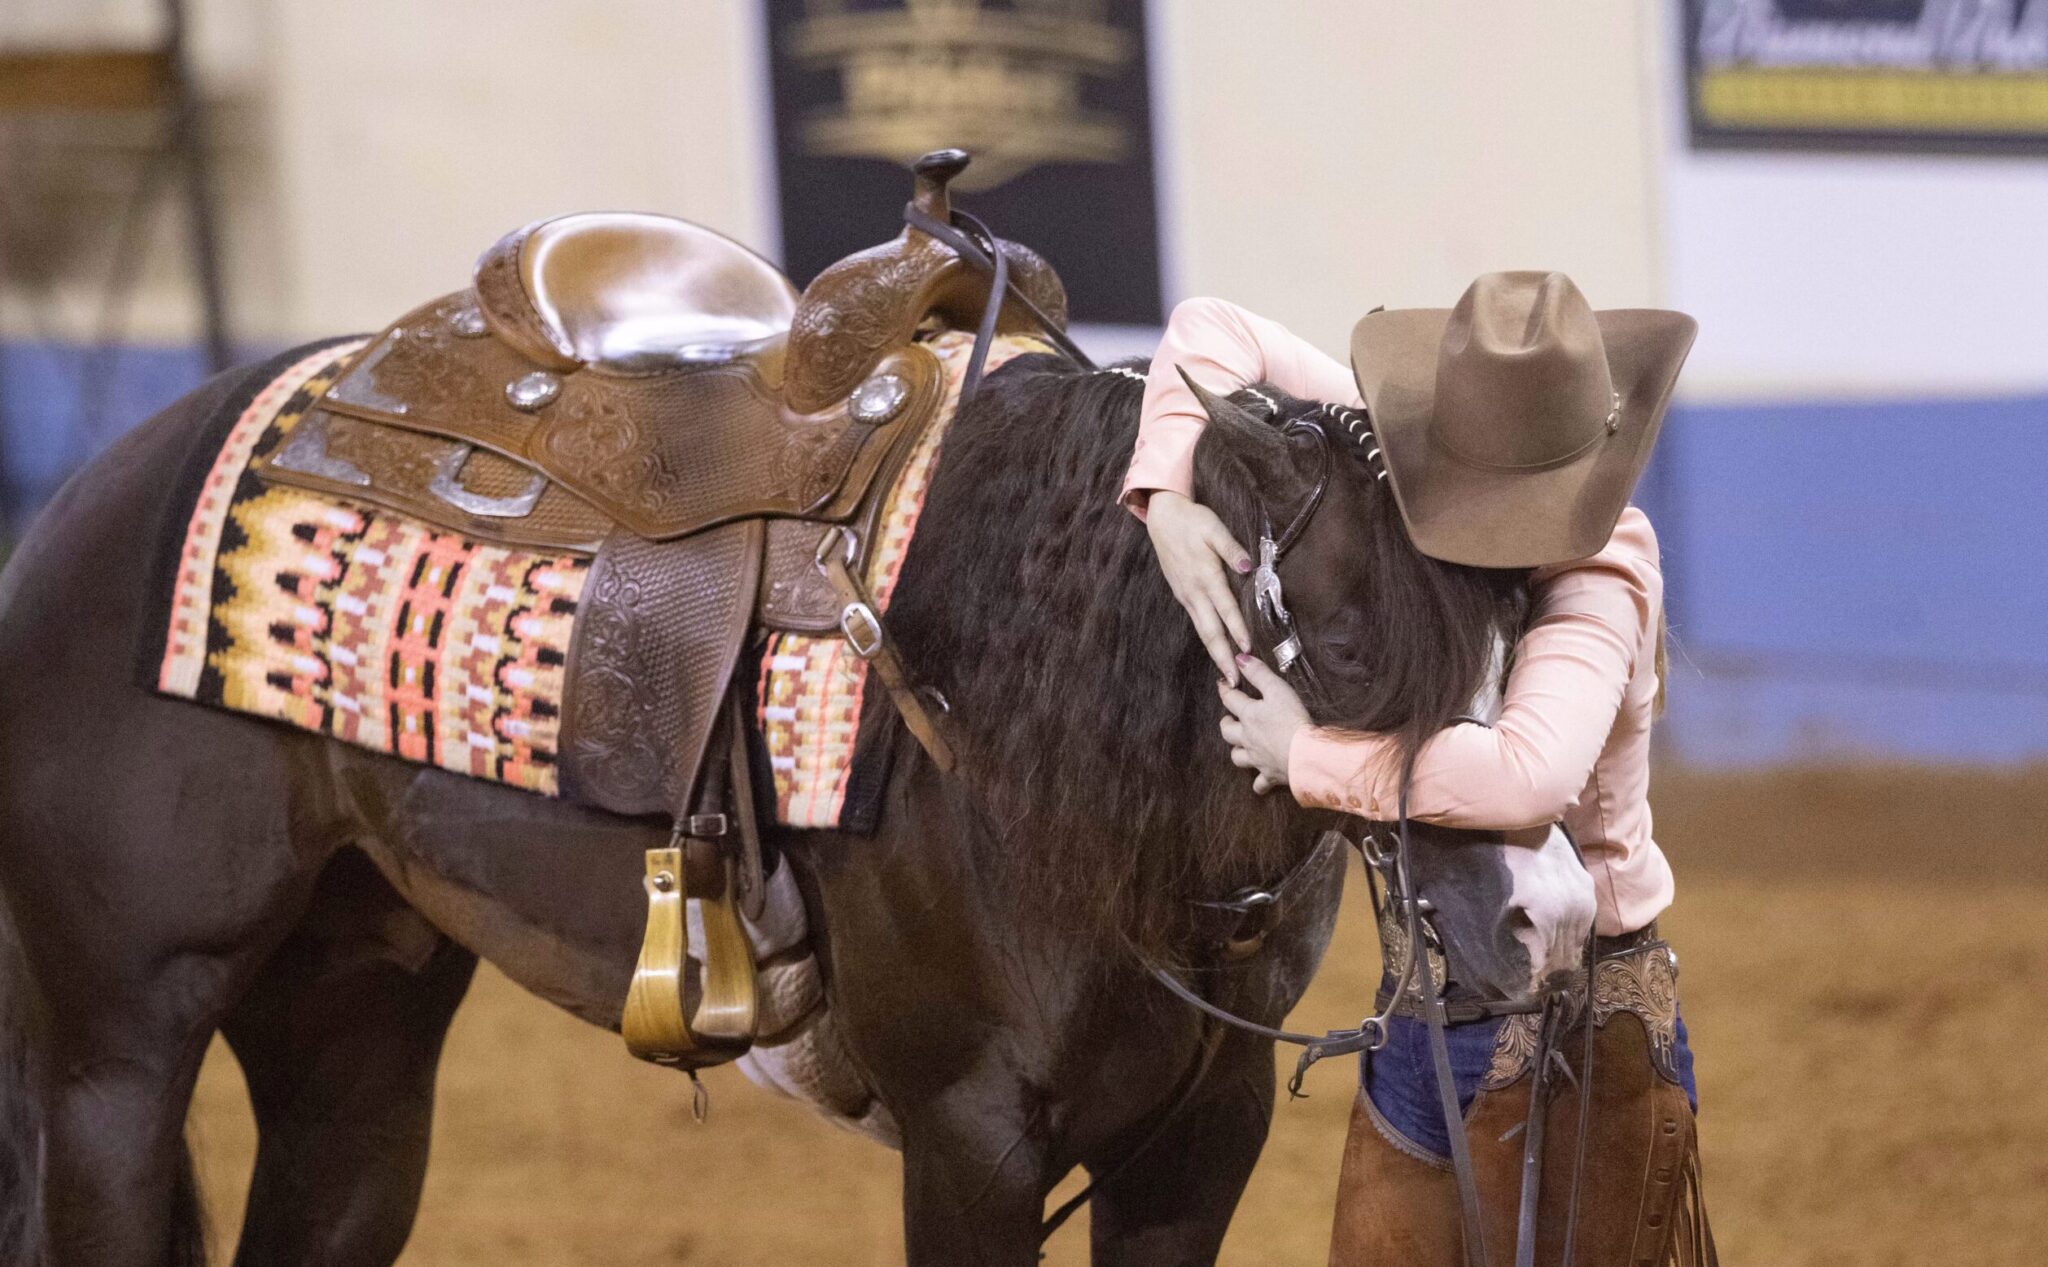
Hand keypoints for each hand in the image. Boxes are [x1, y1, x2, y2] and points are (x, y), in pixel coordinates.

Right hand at [1144, 490, 1252, 682]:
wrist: (1162, 518)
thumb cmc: (1192, 521)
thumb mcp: (1214, 528)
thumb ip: (1231, 548)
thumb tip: (1247, 567)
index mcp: (1205, 576)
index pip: (1226, 609)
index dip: (1237, 630)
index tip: (1247, 651)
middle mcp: (1194, 591)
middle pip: (1210, 630)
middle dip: (1222, 656)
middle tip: (1233, 680)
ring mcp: (1186, 595)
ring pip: (1202, 629)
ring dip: (1215, 651)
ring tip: (1226, 672)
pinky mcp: (1182, 594)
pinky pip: (1197, 621)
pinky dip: (1207, 638)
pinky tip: (1215, 647)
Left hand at [1219, 655, 1309, 794]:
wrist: (1305, 755)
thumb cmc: (1292, 720)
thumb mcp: (1277, 689)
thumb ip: (1259, 673)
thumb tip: (1239, 659)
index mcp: (1249, 715)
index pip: (1230, 699)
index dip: (1225, 689)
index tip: (1223, 684)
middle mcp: (1248, 738)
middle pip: (1227, 732)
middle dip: (1226, 723)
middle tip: (1230, 718)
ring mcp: (1257, 758)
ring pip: (1237, 757)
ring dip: (1237, 751)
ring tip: (1241, 746)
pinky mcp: (1270, 775)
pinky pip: (1260, 784)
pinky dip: (1259, 783)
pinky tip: (1260, 781)